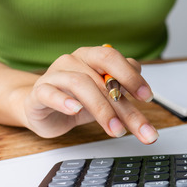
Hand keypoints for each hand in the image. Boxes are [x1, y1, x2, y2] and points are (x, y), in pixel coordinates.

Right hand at [22, 46, 158, 142]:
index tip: (147, 97)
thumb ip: (123, 93)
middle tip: (140, 127)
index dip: (132, 77)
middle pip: (102, 79)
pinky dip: (64, 101)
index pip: (113, 59)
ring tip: (115, 129)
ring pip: (80, 85)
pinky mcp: (39, 93)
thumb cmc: (75, 98)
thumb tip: (145, 93)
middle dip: (125, 107)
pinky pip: (50, 93)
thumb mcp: (104, 96)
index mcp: (92, 57)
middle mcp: (73, 61)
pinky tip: (76, 110)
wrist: (41, 107)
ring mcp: (55, 75)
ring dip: (102, 109)